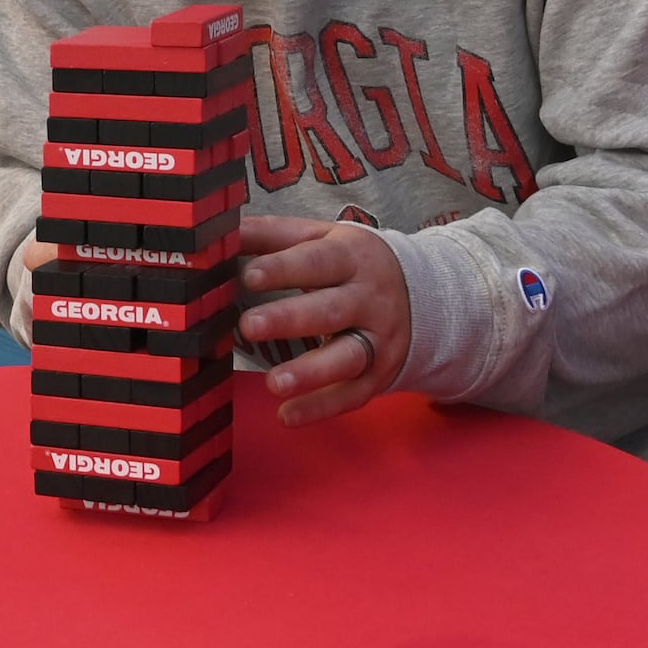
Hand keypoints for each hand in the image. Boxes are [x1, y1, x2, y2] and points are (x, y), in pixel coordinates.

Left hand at [234, 215, 412, 425]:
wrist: (426, 294)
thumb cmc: (351, 264)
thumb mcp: (322, 237)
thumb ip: (273, 235)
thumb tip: (221, 232)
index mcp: (351, 257)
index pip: (317, 261)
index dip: (284, 268)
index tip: (249, 276)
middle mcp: (369, 299)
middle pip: (330, 310)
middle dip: (290, 319)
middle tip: (249, 326)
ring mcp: (377, 340)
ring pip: (347, 357)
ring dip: (310, 372)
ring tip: (273, 382)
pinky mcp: (379, 374)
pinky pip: (352, 395)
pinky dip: (321, 407)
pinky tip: (287, 416)